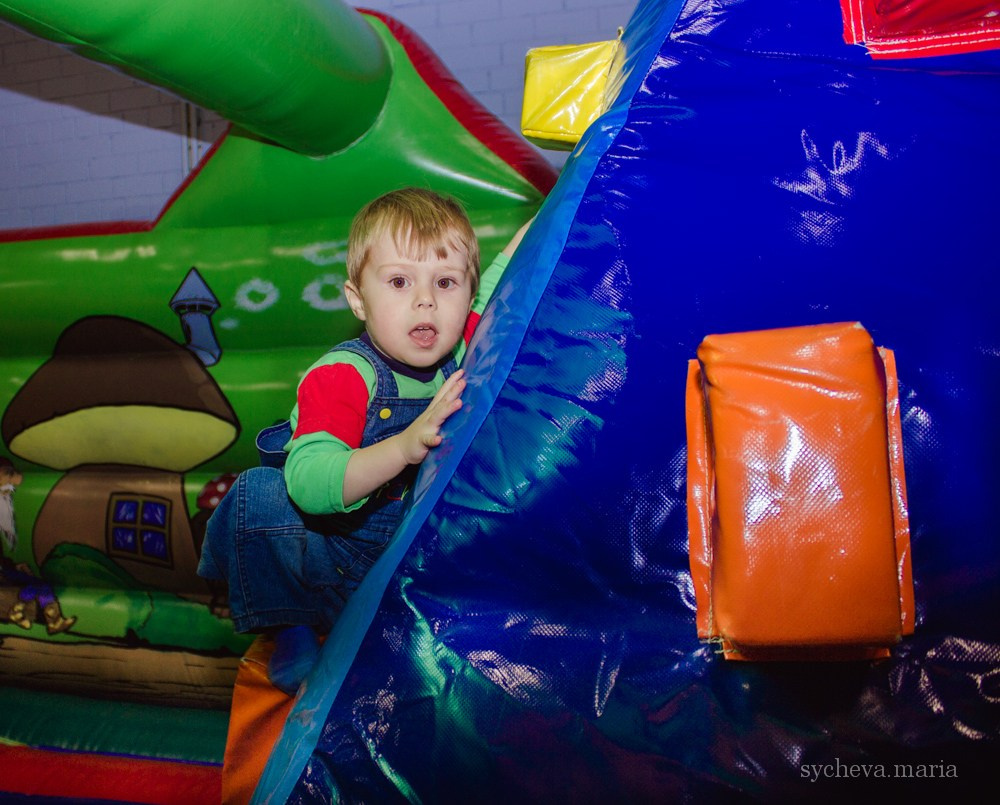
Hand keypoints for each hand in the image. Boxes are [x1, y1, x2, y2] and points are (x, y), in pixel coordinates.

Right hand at [341, 369, 465, 505]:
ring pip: (437, 417)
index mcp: (433, 411)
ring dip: (448, 409)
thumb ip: (444, 410)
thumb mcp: (433, 419)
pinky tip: (438, 439)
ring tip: (459, 403)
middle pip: (442, 401)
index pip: (443, 393)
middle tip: (463, 381)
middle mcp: (430, 416)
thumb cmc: (421, 432)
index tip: (462, 371)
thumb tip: (460, 399)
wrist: (401, 448)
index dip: (452, 382)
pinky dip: (433, 439)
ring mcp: (425, 428)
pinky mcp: (421, 442)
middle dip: (452, 391)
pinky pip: (427, 440)